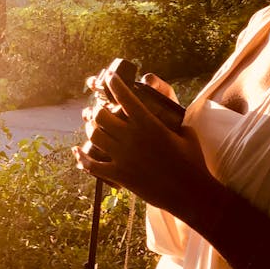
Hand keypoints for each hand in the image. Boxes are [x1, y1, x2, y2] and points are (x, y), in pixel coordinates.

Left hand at [73, 70, 210, 217]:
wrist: (189, 192)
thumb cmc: (192, 160)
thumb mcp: (186, 132)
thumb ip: (173, 119)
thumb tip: (169, 112)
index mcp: (149, 123)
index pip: (125, 97)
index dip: (114, 83)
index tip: (110, 76)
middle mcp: (132, 138)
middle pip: (102, 116)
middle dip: (97, 109)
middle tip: (97, 107)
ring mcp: (123, 157)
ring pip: (94, 136)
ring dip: (90, 128)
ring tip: (90, 124)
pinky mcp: (120, 176)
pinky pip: (92, 165)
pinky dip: (82, 158)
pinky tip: (77, 151)